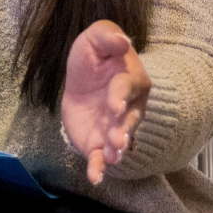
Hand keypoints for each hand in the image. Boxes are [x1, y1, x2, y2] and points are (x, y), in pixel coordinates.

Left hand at [62, 21, 151, 185]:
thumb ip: (106, 36)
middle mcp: (129, 107)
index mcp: (131, 80)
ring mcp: (115, 127)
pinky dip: (99, 168)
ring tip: (112, 157)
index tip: (114, 106)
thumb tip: (122, 39)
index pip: (127, 88)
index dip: (120, 97)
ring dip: (116, 150)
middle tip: (117, 140)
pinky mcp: (99, 142)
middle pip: (128, 120)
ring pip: (119, 140)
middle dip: (123, 130)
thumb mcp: (94, 39)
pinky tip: (96, 177)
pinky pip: (101, 157)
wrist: (82, 81)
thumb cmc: (94, 59)